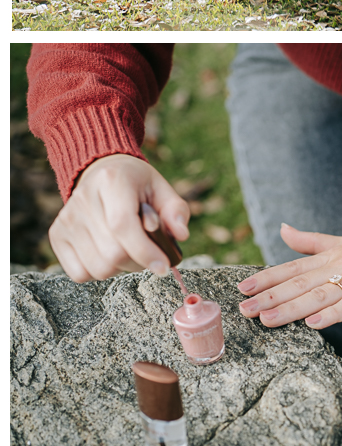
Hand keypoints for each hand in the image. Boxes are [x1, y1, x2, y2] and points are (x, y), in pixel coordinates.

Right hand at [48, 154, 189, 282]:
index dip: (145, 251)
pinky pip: (80, 274)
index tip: (164, 266)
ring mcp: (67, 218)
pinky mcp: (57, 235)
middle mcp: (83, 198)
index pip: (123, 225)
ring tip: (128, 248)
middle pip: (112, 253)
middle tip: (148, 252)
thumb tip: (181, 236)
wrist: (101, 171)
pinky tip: (108, 252)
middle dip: (138, 261)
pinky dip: (99, 272)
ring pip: (98, 268)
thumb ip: (176, 210)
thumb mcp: (160, 188)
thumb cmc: (135, 183)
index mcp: (111, 180)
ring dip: (121, 268)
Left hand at [236, 211, 341, 330]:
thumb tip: (282, 229)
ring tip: (266, 320)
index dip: (267, 278)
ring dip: (291, 308)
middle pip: (300, 283)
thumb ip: (312, 240)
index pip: (293, 267)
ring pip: (319, 295)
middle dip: (269, 297)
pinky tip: (314, 324)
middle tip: (243, 310)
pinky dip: (332, 314)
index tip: (241, 288)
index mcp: (333, 254)